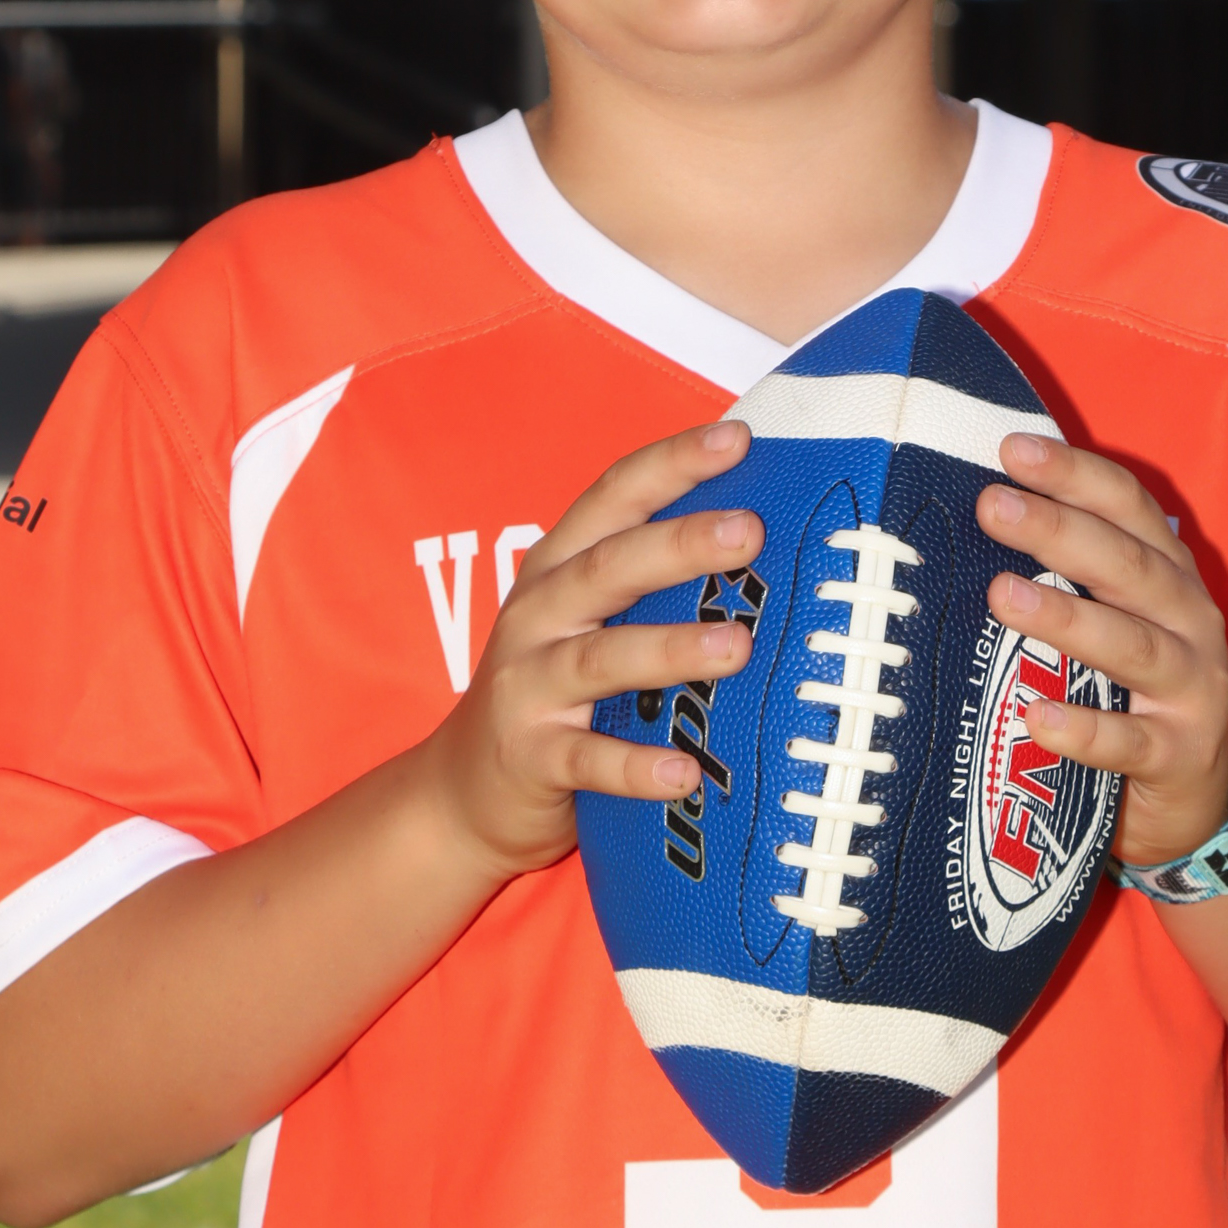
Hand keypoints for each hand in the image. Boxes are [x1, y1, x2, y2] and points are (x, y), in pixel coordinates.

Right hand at [421, 418, 761, 883]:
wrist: (465, 789)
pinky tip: (683, 771)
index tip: (735, 438)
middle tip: (749, 532)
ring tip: (735, 647)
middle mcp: (538, 615)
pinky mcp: (531, 756)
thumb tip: (762, 532)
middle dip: (679, 544)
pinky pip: (586, 760)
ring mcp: (528, 685)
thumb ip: (650, 579)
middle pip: (608, 567)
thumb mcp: (588, 619)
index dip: (671, 463)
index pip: (612, 498)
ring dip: (668, 650)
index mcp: (559, 568)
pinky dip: (633, 766)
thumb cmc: (555, 688)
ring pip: (599, 659)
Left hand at [977, 435, 1227, 869]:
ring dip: (1066, 617)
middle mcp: (1189, 621)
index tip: (1012, 450)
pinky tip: (1037, 717)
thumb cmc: (1132, 692)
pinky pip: (1130, 741)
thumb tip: (981, 514)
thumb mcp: (1117, 620)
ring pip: (1131, 645)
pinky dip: (1085, 730)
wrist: (1196, 799)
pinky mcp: (1179, 756)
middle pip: (1126, 565)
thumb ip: (1069, 575)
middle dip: (1058, 530)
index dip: (1075, 475)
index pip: (1128, 508)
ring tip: (1001, 595)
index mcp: (1169, 576)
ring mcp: (1191, 690)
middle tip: (991, 505)